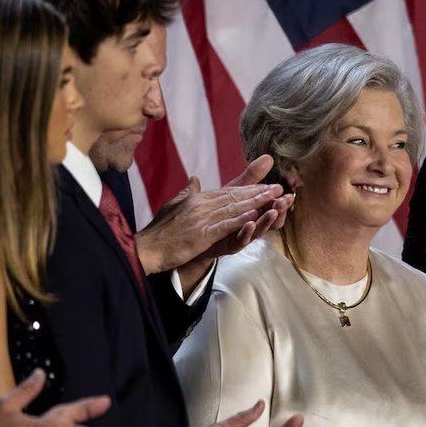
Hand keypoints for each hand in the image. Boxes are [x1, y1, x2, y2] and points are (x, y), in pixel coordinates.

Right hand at [135, 155, 292, 275]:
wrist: (146, 247)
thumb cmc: (159, 230)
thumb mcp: (174, 206)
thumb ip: (187, 193)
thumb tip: (194, 179)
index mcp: (197, 199)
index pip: (227, 192)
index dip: (248, 188)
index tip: (265, 185)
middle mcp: (200, 205)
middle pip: (234, 197)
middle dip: (258, 192)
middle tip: (278, 187)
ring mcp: (201, 219)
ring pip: (233, 209)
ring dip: (255, 203)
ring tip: (273, 197)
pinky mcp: (201, 235)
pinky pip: (224, 227)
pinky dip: (240, 221)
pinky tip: (255, 217)